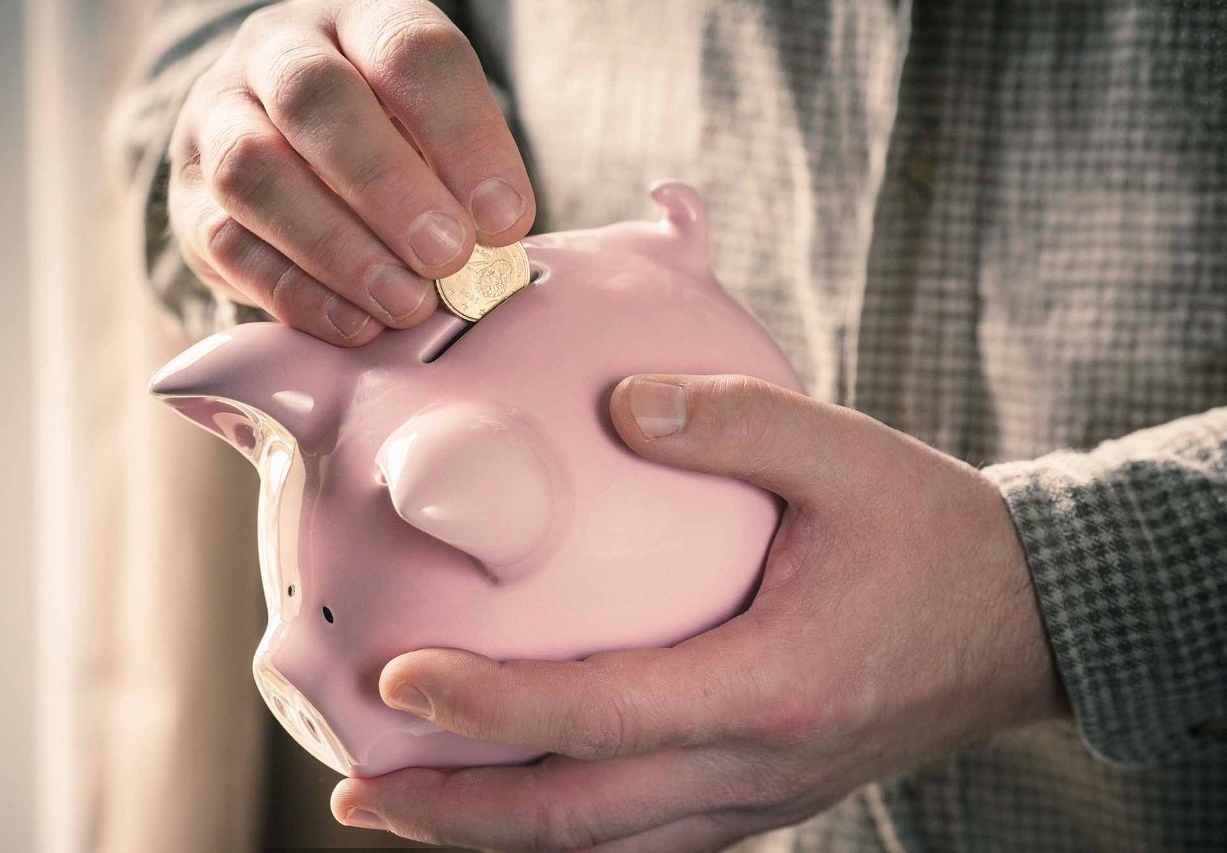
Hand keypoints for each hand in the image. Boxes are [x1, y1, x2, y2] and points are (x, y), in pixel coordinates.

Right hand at [168, 0, 534, 344]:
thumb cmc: (393, 140)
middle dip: (388, 186)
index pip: (409, 52)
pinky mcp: (188, 201)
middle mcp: (277, 53)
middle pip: (315, 98)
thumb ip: (463, 179)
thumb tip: (492, 249)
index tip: (504, 217)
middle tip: (447, 256)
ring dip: (338, 248)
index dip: (464, 136)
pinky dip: (298, 292)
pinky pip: (228, 244)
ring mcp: (218, 121)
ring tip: (406, 303)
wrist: (287, 141)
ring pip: (253, 170)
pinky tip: (356, 325)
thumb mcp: (437, 132)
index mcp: (359, 22)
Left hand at [331, 375, 1069, 851]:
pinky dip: (567, 827)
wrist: (1027, 621)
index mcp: (771, 686)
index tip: (396, 686)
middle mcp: (759, 766)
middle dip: (459, 817)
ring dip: (500, 837)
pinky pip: (648, 834)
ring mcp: (765, 795)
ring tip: (405, 809)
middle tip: (354, 795)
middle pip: (582, 821)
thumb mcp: (849, 454)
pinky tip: (518, 795)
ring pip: (609, 845)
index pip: (601, 714)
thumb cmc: (938, 534)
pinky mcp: (768, 794)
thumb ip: (731, 421)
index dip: (489, 710)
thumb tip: (616, 401)